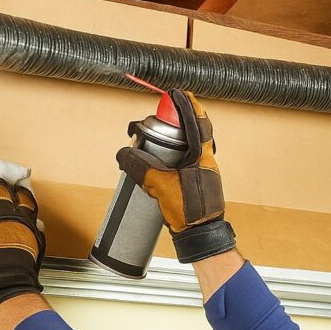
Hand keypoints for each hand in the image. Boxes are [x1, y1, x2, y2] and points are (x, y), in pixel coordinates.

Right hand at [116, 89, 235, 262]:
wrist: (202, 237)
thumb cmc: (190, 212)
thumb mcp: (160, 186)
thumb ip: (141, 168)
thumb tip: (124, 154)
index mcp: (202, 155)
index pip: (197, 121)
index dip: (186, 105)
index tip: (176, 93)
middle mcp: (206, 160)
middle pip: (194, 131)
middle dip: (177, 121)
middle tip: (160, 118)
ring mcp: (204, 171)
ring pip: (190, 146)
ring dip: (175, 139)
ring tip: (156, 139)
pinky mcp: (198, 182)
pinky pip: (187, 160)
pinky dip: (174, 155)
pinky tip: (161, 162)